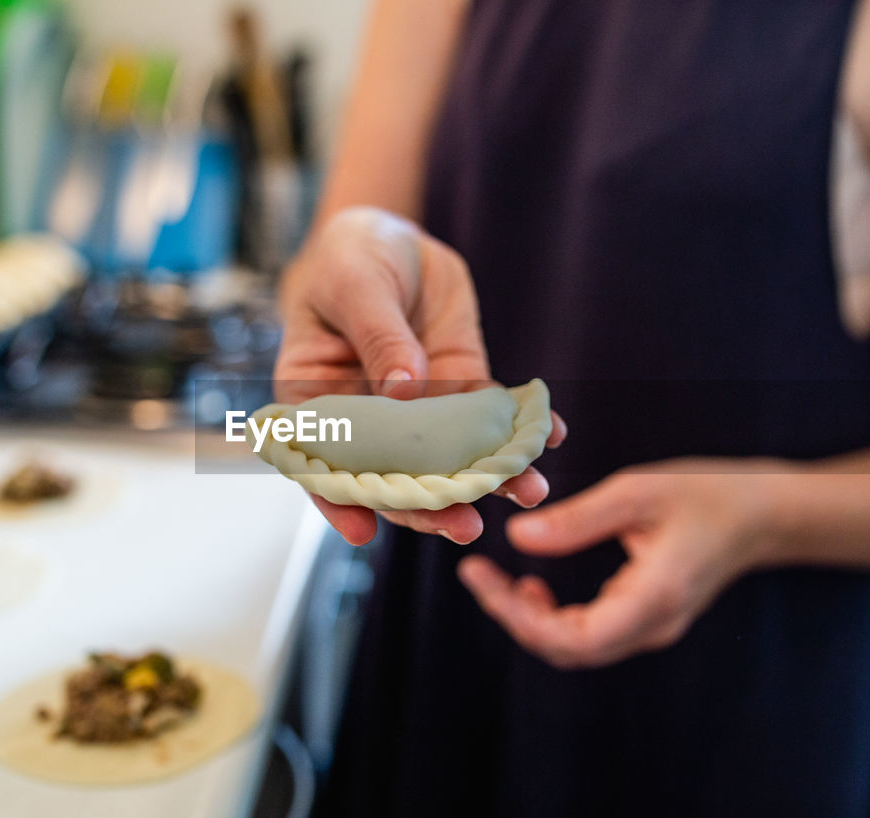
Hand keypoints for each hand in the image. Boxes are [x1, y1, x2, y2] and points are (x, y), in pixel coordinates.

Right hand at [275, 207, 564, 544]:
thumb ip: (379, 338)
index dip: (338, 499)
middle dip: (430, 503)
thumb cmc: (349, 258)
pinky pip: (490, 416)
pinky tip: (552, 435)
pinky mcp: (459, 386)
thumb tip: (405, 391)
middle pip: (394, 474)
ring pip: (450, 456)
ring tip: (527, 491)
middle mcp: (368, 420)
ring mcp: (418, 409)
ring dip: (488, 478)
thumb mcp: (355, 287)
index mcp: (317, 402)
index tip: (363, 531)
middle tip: (465, 525)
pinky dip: (522, 429)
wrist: (392, 235)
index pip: (321, 462)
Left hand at [458, 459, 784, 667]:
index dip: (518, 616)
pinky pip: (590, 634)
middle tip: (478, 576)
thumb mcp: (638, 493)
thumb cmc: (708, 496)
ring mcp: (651, 628)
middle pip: (568, 650)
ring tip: (500, 581)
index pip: (574, 638)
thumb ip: (577, 520)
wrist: (762, 516)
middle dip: (513, 617)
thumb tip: (518, 537)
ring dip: (531, 620)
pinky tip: (534, 586)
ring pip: (576, 647)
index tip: (481, 578)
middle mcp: (652, 626)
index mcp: (653, 598)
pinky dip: (553, 618)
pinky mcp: (646, 620)